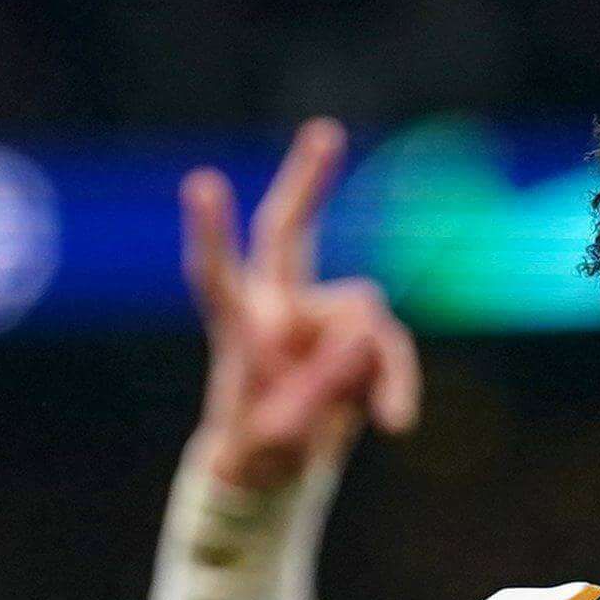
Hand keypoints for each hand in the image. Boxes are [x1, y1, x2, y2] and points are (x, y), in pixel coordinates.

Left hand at [185, 122, 423, 495]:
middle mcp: (277, 307)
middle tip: (326, 131)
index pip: (217, 275)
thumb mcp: (276, 439)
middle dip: (308, 182)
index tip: (202, 182)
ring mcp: (318, 316)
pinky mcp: (355, 336)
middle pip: (287, 233)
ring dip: (380, 371)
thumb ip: (317, 388)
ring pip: (367, 316)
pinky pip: (392, 349)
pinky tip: (395, 424)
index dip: (211, 233)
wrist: (276, 467)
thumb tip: (366, 340)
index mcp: (238, 326)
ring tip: (382, 421)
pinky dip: (398, 384)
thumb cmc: (256, 451)